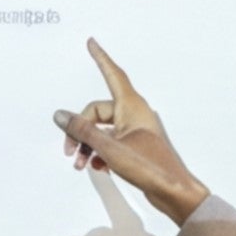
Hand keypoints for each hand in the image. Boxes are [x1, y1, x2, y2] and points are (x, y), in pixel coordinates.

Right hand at [53, 38, 209, 225]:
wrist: (174, 192)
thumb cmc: (150, 167)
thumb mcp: (109, 148)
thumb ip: (82, 130)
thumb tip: (60, 115)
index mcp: (132, 107)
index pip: (112, 74)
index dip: (100, 58)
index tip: (91, 43)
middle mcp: (134, 115)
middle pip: (97, 112)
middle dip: (80, 130)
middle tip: (70, 151)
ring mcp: (135, 132)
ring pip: (102, 131)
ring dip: (88, 145)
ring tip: (81, 164)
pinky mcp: (136, 147)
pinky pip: (110, 142)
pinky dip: (99, 153)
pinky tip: (97, 168)